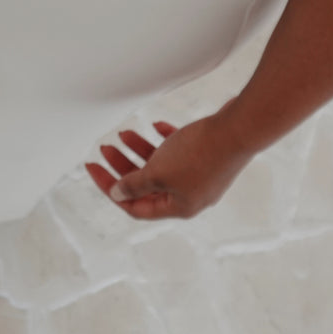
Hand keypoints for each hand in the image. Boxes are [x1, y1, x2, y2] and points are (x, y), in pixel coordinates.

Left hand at [86, 110, 253, 220]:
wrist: (238, 129)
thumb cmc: (200, 154)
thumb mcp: (159, 172)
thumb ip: (135, 184)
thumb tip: (117, 193)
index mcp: (178, 207)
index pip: (136, 206)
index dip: (111, 188)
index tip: (93, 167)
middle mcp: (190, 196)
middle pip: (147, 185)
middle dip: (123, 166)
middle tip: (105, 148)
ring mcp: (201, 176)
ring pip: (162, 166)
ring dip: (140, 150)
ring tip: (124, 133)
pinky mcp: (208, 156)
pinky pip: (180, 151)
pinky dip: (165, 140)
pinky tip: (156, 126)